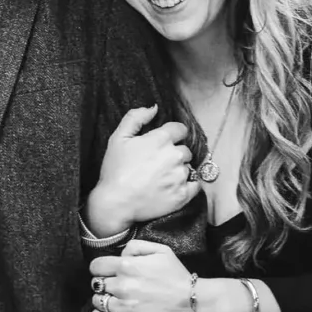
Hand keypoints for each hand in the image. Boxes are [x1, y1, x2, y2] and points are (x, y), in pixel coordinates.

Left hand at [88, 239, 193, 311]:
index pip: (96, 266)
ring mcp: (125, 307)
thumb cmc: (178, 276)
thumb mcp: (161, 250)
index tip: (107, 273)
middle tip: (115, 287)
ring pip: (97, 301)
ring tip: (114, 301)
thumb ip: (136, 246)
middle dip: (104, 284)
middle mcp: (123, 285)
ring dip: (102, 300)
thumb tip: (120, 254)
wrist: (195, 303)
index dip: (101, 269)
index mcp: (128, 265)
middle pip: (96, 284)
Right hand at [91, 107, 199, 231]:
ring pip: (188, 167)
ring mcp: (180, 176)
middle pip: (185, 150)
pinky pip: (196, 186)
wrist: (115, 203)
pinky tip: (174, 187)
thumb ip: (136, 117)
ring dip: (179, 170)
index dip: (172, 135)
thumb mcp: (118, 137)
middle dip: (175, 154)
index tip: (164, 143)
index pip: (180, 129)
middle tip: (159, 164)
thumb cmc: (115, 170)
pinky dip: (189, 185)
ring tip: (162, 178)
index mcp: (162, 139)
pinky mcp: (183, 195)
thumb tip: (154, 108)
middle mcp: (175, 156)